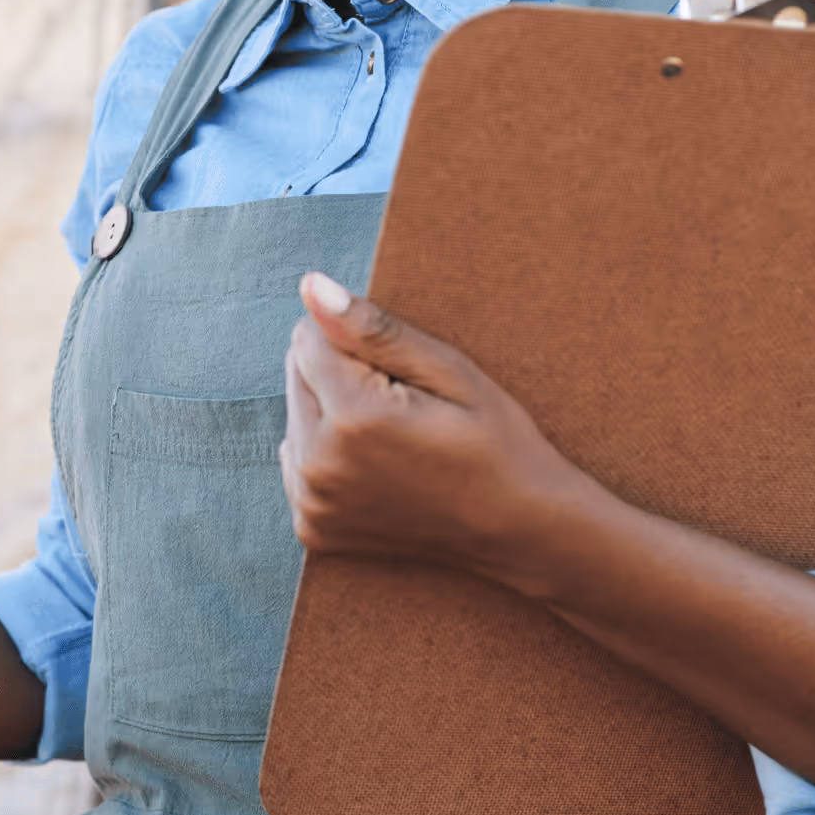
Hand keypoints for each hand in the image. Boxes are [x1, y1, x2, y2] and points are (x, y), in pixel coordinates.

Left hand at [279, 270, 584, 584]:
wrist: (519, 529)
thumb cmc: (496, 441)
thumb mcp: (448, 370)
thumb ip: (371, 328)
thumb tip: (310, 285)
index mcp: (353, 416)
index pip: (309, 338)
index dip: (358, 344)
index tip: (404, 376)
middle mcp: (319, 464)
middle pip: (296, 376)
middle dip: (340, 376)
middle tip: (404, 407)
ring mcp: (313, 502)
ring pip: (295, 418)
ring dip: (331, 415)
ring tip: (394, 439)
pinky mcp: (313, 527)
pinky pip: (298, 462)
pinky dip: (327, 456)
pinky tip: (378, 466)